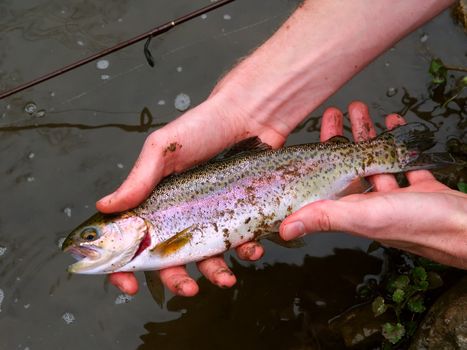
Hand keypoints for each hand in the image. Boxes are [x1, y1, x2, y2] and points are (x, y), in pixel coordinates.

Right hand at [96, 93, 288, 295]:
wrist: (250, 115)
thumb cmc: (203, 127)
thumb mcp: (163, 149)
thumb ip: (139, 179)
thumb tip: (105, 207)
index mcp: (155, 200)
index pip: (132, 239)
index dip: (125, 266)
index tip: (129, 285)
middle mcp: (181, 213)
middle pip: (170, 257)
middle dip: (176, 279)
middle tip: (188, 289)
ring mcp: (210, 215)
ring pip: (207, 257)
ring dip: (215, 273)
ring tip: (226, 279)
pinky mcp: (238, 214)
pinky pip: (239, 242)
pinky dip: (245, 252)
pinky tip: (252, 248)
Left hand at [280, 101, 466, 268]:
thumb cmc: (418, 224)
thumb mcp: (365, 216)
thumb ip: (326, 217)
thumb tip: (284, 230)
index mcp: (351, 210)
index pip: (325, 180)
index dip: (317, 156)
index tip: (312, 133)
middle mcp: (369, 204)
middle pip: (348, 165)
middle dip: (341, 136)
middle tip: (335, 112)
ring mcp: (395, 195)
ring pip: (374, 159)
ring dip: (366, 135)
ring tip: (360, 109)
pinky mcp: (418, 188)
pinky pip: (402, 160)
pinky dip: (397, 141)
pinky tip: (392, 124)